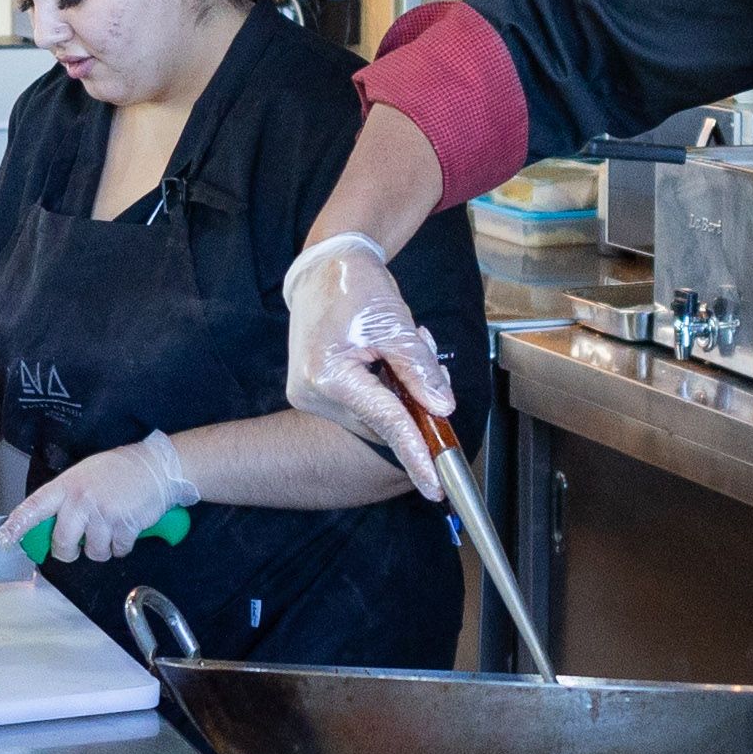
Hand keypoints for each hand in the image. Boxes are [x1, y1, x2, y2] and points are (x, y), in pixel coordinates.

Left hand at [3, 429, 199, 563]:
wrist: (156, 467)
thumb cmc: (119, 469)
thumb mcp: (85, 474)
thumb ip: (67, 498)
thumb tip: (52, 524)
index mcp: (67, 486)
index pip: (34, 507)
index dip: (17, 526)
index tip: (3, 541)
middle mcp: (81, 500)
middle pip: (62, 542)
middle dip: (68, 552)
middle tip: (76, 548)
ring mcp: (103, 514)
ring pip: (93, 552)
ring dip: (102, 548)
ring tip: (110, 530)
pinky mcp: (124, 526)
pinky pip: (117, 551)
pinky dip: (122, 546)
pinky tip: (127, 529)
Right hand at [281, 233, 449, 496]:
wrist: (326, 268)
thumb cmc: (357, 289)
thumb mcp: (398, 326)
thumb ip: (420, 371)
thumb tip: (442, 409)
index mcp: (328, 376)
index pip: (386, 422)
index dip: (416, 452)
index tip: (435, 485)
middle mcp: (312, 394)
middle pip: (382, 422)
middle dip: (414, 403)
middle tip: (430, 363)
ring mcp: (310, 396)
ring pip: (375, 416)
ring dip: (401, 393)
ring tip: (405, 347)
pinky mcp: (316, 392)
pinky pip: (363, 405)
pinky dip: (386, 389)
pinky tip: (390, 358)